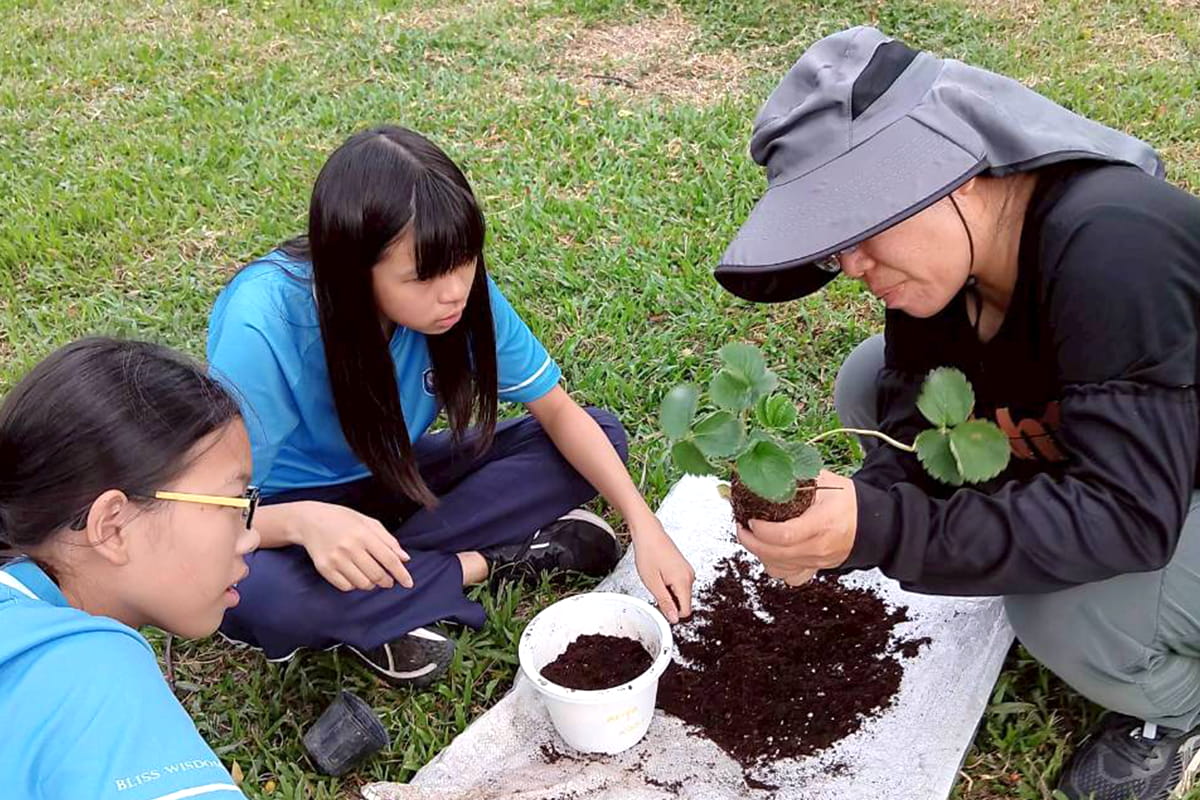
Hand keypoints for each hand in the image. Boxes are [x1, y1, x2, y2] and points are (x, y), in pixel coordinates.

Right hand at [293, 501, 413, 591]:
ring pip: (363, 584)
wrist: (310, 520)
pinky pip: (346, 587)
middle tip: (388, 580)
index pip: (389, 559)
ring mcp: (336, 559)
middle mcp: (350, 547)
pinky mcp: (324, 568)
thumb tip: (405, 558)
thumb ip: (388, 540)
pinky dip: (354, 585)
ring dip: (371, 584)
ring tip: (371, 576)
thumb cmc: (343, 519)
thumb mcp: (368, 522)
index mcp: (364, 534)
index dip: (401, 574)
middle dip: (387, 581)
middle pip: (377, 575)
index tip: (408, 583)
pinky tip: (354, 575)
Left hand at [631, 518, 694, 622]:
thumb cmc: (648, 553)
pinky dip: (669, 584)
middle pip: (683, 603)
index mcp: (684, 582)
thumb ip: (665, 602)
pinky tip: (659, 574)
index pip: (686, 611)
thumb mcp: (652, 582)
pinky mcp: (684, 568)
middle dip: (669, 602)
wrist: (648, 532)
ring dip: (668, 592)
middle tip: (654, 588)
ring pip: (681, 594)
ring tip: (656, 578)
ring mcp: (688, 571)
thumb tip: (674, 619)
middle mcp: (690, 577)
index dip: (671, 613)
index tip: (659, 605)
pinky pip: (679, 584)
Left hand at [737, 471, 856, 584]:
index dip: (761, 529)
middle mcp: (819, 547)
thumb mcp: (825, 481)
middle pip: (775, 555)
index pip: (785, 535)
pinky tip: (771, 552)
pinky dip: (776, 567)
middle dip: (751, 541)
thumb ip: (797, 476)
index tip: (750, 518)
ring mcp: (817, 562)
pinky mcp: (816, 569)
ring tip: (754, 538)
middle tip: (741, 527)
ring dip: (760, 555)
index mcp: (822, 523)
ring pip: (778, 569)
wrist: (871, 523)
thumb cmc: (847, 501)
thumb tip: (767, 467)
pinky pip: (790, 578)